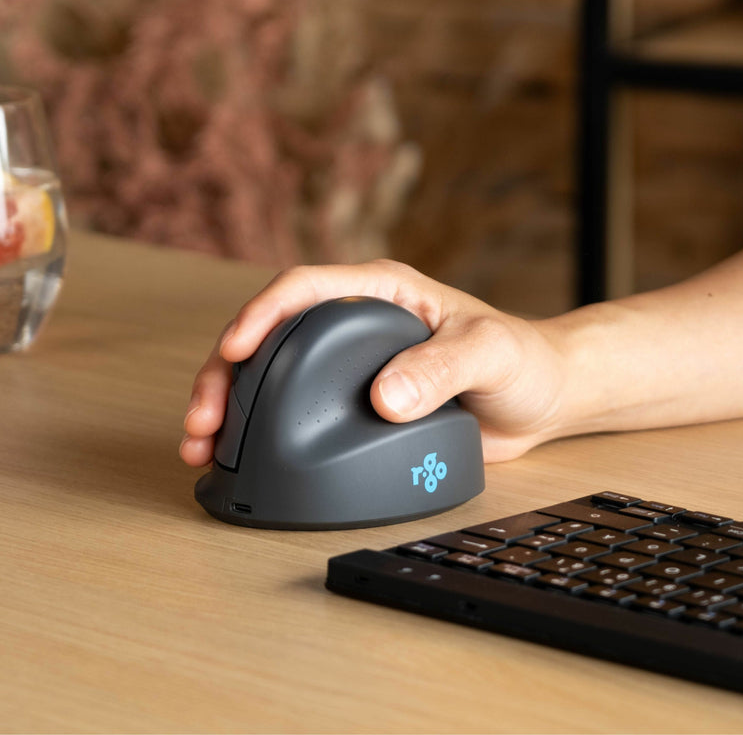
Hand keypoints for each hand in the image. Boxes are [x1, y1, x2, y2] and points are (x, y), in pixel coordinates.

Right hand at [179, 259, 568, 466]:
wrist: (538, 399)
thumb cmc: (522, 361)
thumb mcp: (491, 353)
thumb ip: (443, 367)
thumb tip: (384, 397)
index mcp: (381, 292)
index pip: (306, 287)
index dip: (261, 313)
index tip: (235, 348)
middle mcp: (355, 323)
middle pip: (270, 334)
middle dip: (226, 372)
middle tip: (206, 416)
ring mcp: (348, 366)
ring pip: (271, 375)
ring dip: (231, 405)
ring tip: (204, 443)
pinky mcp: (351, 404)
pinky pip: (294, 410)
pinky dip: (261, 430)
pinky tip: (241, 454)